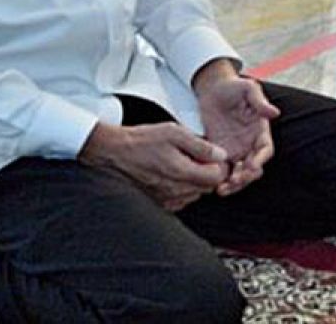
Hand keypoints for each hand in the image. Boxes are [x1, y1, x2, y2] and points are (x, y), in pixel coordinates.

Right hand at [79, 121, 228, 210]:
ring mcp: (167, 200)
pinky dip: (182, 189)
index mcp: (182, 173)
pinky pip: (181, 200)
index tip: (211, 156)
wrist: (114, 153)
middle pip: (207, 187)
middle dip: (207, 173)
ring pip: (195, 194)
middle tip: (196, 157)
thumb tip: (221, 155)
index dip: (218, 165)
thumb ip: (201, 146)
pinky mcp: (159, 203)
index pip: (216, 178)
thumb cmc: (141, 142)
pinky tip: (172, 175)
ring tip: (182, 164)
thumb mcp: (174, 133)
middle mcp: (176, 191)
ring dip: (195, 181)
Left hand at [195, 65, 279, 195]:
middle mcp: (250, 143)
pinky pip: (223, 171)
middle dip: (246, 177)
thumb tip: (274, 112)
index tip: (250, 166)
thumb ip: (259, 101)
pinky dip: (220, 180)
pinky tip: (212, 185)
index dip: (259, 160)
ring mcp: (236, 149)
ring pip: (239, 174)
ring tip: (222, 189)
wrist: (212, 89)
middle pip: (253, 167)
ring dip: (234, 184)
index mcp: (260, 130)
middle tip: (234, 181)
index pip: (265, 150)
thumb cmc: (232, 86)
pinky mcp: (220, 152)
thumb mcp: (247, 88)